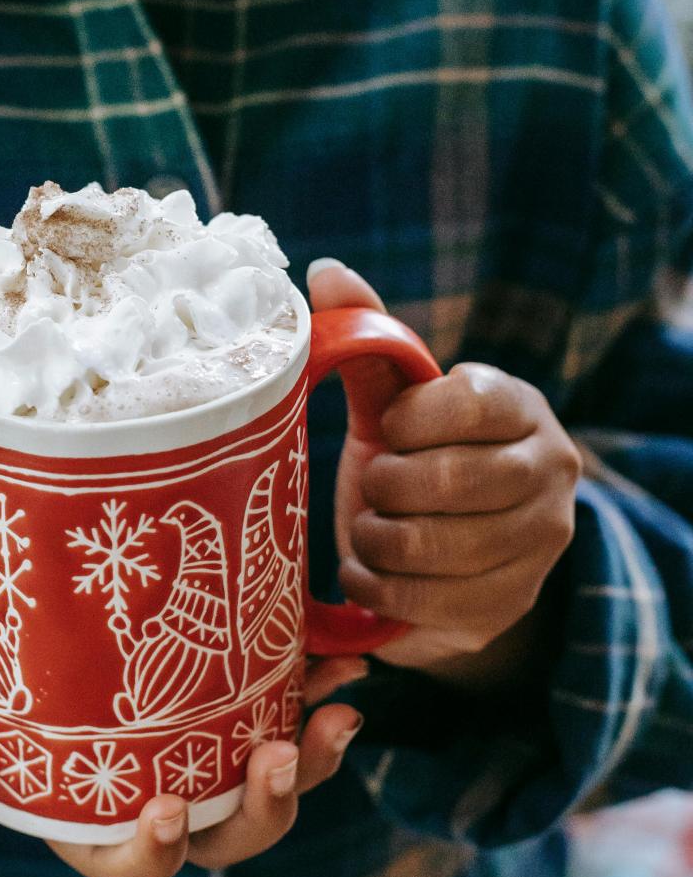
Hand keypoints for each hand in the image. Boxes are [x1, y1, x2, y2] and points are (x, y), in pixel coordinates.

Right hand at [0, 624, 365, 876]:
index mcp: (73, 823)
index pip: (129, 864)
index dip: (158, 853)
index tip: (170, 810)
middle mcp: (137, 792)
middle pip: (223, 833)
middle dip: (267, 806)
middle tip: (282, 752)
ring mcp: (175, 740)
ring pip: (261, 773)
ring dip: (309, 751)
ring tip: (341, 703)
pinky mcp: (196, 682)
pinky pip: (263, 697)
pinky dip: (304, 679)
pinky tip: (336, 646)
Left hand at [308, 261, 581, 687]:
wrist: (446, 554)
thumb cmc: (414, 458)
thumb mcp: (393, 403)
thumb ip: (368, 341)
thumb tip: (325, 272)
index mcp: (521, 406)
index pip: (467, 402)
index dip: (408, 421)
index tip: (385, 431)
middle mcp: (552, 470)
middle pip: (450, 481)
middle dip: (386, 488)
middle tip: (371, 488)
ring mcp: (540, 543)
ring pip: (437, 546)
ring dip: (377, 541)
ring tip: (366, 532)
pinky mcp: (511, 605)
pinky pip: (430, 602)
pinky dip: (380, 589)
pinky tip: (367, 573)